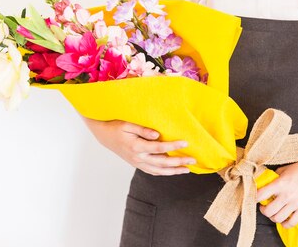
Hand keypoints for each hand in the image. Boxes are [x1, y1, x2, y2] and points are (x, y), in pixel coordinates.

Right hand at [81, 116, 195, 175]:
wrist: (104, 136)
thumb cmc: (116, 126)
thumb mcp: (127, 124)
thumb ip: (142, 129)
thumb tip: (157, 135)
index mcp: (136, 146)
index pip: (158, 148)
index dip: (172, 146)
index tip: (185, 143)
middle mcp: (138, 157)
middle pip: (162, 162)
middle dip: (178, 162)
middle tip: (192, 160)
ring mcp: (137, 163)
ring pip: (158, 171)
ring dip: (173, 171)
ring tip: (187, 169)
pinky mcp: (137, 164)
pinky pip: (152, 171)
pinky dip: (164, 173)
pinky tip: (173, 171)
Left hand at [255, 158, 297, 228]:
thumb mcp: (283, 169)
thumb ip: (273, 178)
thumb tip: (263, 183)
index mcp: (280, 184)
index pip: (260, 195)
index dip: (254, 198)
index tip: (254, 197)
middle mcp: (287, 195)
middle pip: (268, 211)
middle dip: (263, 210)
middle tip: (263, 206)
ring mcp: (296, 203)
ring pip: (278, 218)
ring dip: (272, 217)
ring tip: (273, 212)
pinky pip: (292, 222)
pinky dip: (285, 223)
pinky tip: (283, 219)